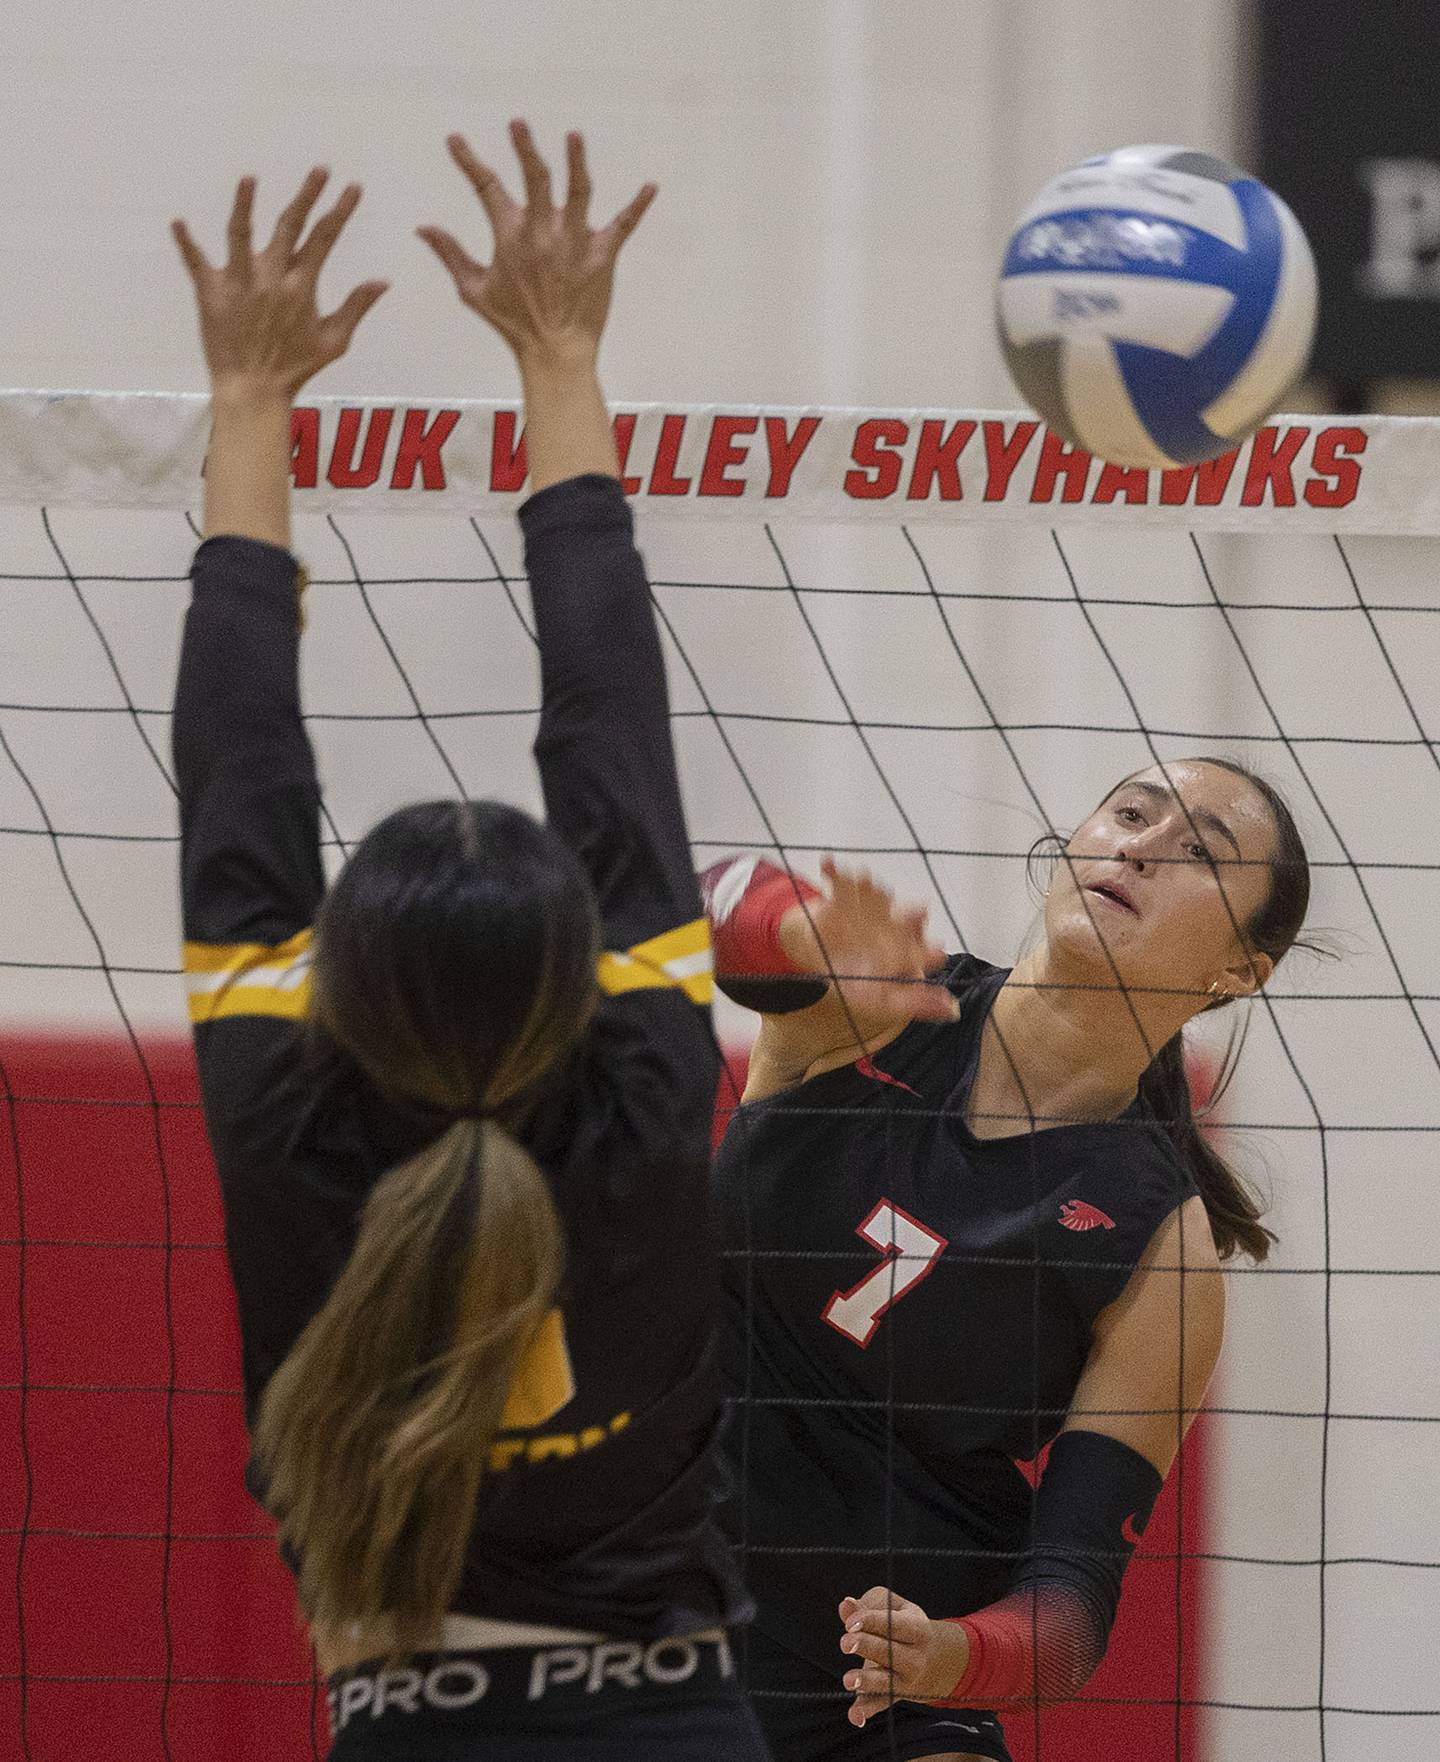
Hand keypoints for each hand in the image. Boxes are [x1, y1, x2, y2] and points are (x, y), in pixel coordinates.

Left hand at [173, 169, 387, 399]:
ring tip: (250, 178)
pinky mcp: (211, 294)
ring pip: (240, 235)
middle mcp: (271, 279)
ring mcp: (239, 284)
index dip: (339, 211)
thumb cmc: (294, 369)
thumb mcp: (334, 342)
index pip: (324, 239)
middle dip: (307, 195)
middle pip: (289, 226)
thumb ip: (356, 308)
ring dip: (244, 204)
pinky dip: (186, 243)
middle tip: (320, 169)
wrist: (254, 391)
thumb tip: (381, 282)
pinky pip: (195, 264)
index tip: (351, 188)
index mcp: (301, 287)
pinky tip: (177, 222)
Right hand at [419, 120, 655, 364]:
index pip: (487, 189)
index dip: (469, 162)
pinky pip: (623, 226)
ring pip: (578, 193)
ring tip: (574, 135)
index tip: (456, 140)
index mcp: (510, 239)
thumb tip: (422, 228)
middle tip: (518, 123)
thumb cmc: (513, 325)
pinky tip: (651, 187)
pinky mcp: (602, 258)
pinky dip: (638, 206)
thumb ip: (449, 254)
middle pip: (535, 180)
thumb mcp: (473, 291)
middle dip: (526, 149)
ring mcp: (575, 244)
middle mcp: (543, 236)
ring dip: (577, 162)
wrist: (555, 353)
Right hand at [782, 858, 959, 1033]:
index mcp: (906, 946)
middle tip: (918, 912)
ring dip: (872, 887)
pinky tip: (828, 864)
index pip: (923, 947)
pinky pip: (838, 879)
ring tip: (866, 879)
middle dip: (911, 914)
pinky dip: (834, 870)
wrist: (821, 953)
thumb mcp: (883, 999)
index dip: (930, 951)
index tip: (938, 953)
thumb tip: (953, 1011)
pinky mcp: (842, 894)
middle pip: (906, 915)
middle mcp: (893, 920)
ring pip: (876, 892)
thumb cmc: (858, 975)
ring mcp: (868, 905)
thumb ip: (915, 1003)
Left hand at [838, 1587, 968, 1726]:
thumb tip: (846, 1605)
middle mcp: (914, 1658)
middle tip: (846, 1643)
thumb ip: (869, 1604)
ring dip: (866, 1682)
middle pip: (889, 1652)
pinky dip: (867, 1711)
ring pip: (885, 1682)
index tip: (850, 1621)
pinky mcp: (893, 1696)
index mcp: (917, 1629)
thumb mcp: (895, 1608)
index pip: (895, 1624)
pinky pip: (880, 1705)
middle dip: (867, 1647)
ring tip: (849, 1679)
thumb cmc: (906, 1625)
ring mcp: (905, 1681)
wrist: (936, 1660)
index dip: (872, 1621)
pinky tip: (855, 1715)